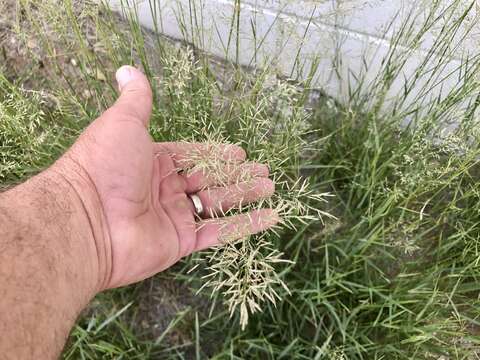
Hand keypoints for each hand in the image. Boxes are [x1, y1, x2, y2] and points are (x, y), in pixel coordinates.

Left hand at [51, 66, 277, 289]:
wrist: (87, 221)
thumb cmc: (105, 166)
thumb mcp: (123, 123)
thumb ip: (136, 99)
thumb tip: (127, 69)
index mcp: (153, 161)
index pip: (193, 155)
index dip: (217, 154)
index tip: (240, 153)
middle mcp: (163, 189)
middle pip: (209, 179)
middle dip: (238, 174)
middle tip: (264, 171)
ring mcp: (173, 216)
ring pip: (217, 203)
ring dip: (244, 195)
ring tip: (270, 187)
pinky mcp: (180, 242)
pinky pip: (218, 233)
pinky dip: (244, 226)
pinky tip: (268, 217)